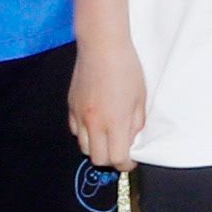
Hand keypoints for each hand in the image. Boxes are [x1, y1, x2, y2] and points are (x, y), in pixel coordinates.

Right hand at [69, 45, 145, 167]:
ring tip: (107, 137)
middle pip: (97, 159)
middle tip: (119, 150)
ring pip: (84, 147)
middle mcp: (95, 123)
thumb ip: (135, 123)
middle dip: (110, 160)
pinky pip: (75, 130)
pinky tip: (94, 123)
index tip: (130, 160)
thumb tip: (131, 139)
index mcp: (115, 122)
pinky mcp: (71, 106)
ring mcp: (80, 115)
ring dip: (96, 147)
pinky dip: (85, 133)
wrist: (102, 46)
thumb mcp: (140, 98)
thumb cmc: (126, 68)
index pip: (117, 158)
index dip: (126, 164)